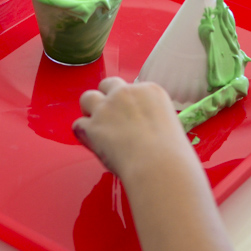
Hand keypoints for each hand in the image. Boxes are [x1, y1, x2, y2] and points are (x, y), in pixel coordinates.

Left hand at [72, 77, 194, 181]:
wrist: (159, 165)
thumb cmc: (172, 153)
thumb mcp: (171, 123)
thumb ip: (153, 118)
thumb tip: (144, 130)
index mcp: (149, 90)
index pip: (131, 88)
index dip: (128, 103)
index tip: (131, 117)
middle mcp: (126, 93)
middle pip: (107, 84)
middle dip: (106, 97)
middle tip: (110, 116)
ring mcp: (107, 108)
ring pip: (87, 98)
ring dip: (89, 110)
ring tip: (96, 125)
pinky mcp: (92, 126)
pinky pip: (78, 124)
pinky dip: (83, 133)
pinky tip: (91, 142)